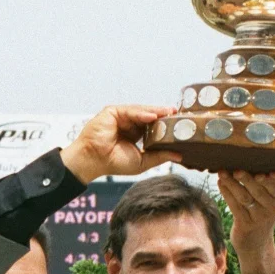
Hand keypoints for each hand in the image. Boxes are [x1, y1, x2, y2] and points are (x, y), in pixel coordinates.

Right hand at [61, 105, 179, 181]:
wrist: (94, 161)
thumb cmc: (113, 162)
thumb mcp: (142, 161)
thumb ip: (160, 157)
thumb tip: (180, 156)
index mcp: (135, 134)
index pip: (153, 126)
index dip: (166, 125)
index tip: (180, 124)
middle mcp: (129, 123)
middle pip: (149, 116)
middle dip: (164, 115)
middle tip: (179, 114)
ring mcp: (120, 117)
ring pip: (141, 112)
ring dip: (156, 112)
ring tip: (169, 113)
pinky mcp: (112, 112)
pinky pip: (130, 111)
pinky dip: (142, 113)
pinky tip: (153, 116)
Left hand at [216, 171, 274, 253]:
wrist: (256, 245)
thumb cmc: (260, 215)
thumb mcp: (269, 201)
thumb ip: (263, 184)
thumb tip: (246, 159)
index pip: (274, 184)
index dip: (266, 176)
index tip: (257, 166)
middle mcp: (272, 208)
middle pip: (258, 189)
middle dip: (246, 178)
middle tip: (235, 168)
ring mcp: (259, 217)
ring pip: (244, 197)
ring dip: (232, 184)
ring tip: (222, 173)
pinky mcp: (245, 224)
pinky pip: (234, 206)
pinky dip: (226, 193)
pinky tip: (220, 184)